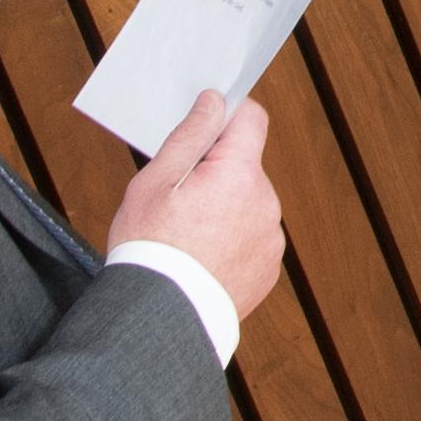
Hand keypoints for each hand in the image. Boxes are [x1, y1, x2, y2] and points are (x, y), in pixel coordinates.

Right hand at [113, 91, 286, 315]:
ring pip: (248, 203)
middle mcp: (265, 203)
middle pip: (246, 166)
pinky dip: (232, 240)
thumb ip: (190, 136)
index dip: (226, 117)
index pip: (252, 119)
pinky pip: (252, 237)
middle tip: (179, 199)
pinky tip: (202, 257)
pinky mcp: (269, 268)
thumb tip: (214, 102)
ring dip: (226, 208)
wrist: (161, 318)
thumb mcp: (154, 182)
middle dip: (218, 172)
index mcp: (239, 175)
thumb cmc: (150, 248)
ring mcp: (270, 238)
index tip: (203, 130)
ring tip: (188, 235)